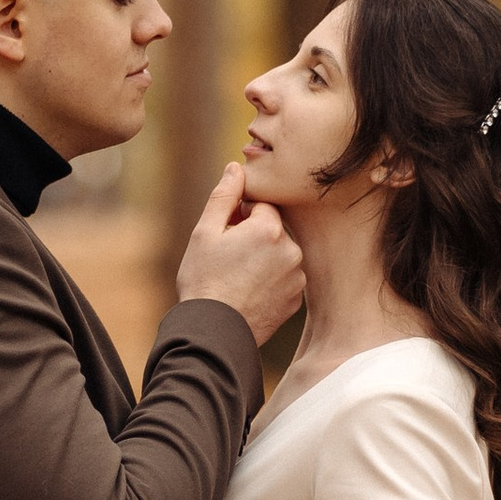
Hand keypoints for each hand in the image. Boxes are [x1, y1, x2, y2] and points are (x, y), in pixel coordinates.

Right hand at [176, 162, 304, 346]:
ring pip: (280, 254)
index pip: (261, 206)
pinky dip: (270, 281)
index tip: (225, 234)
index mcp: (269, 229)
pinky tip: (248, 292)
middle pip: (273, 230)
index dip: (240, 217)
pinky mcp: (296, 299)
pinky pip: (284, 278)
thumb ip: (225, 196)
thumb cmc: (204, 281)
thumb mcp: (205, 233)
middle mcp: (291, 250)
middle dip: (253, 237)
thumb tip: (237, 167)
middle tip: (228, 258)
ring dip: (263, 259)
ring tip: (237, 278)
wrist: (214, 332)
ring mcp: (296, 277)